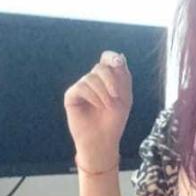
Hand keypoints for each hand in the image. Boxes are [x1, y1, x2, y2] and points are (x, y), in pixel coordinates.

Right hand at [64, 50, 132, 166]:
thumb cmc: (114, 120)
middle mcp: (92, 80)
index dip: (112, 58)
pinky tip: (97, 106)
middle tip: (116, 97)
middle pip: (100, 67)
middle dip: (111, 81)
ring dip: (103, 93)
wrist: (103, 140)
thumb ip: (124, 76)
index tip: (119, 64)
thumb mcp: (125, 96)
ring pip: (91, 78)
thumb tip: (120, 55)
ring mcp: (81, 87)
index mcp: (106, 78)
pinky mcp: (71, 96)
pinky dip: (93, 97)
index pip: (107, 58)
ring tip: (107, 107)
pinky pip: (82, 87)